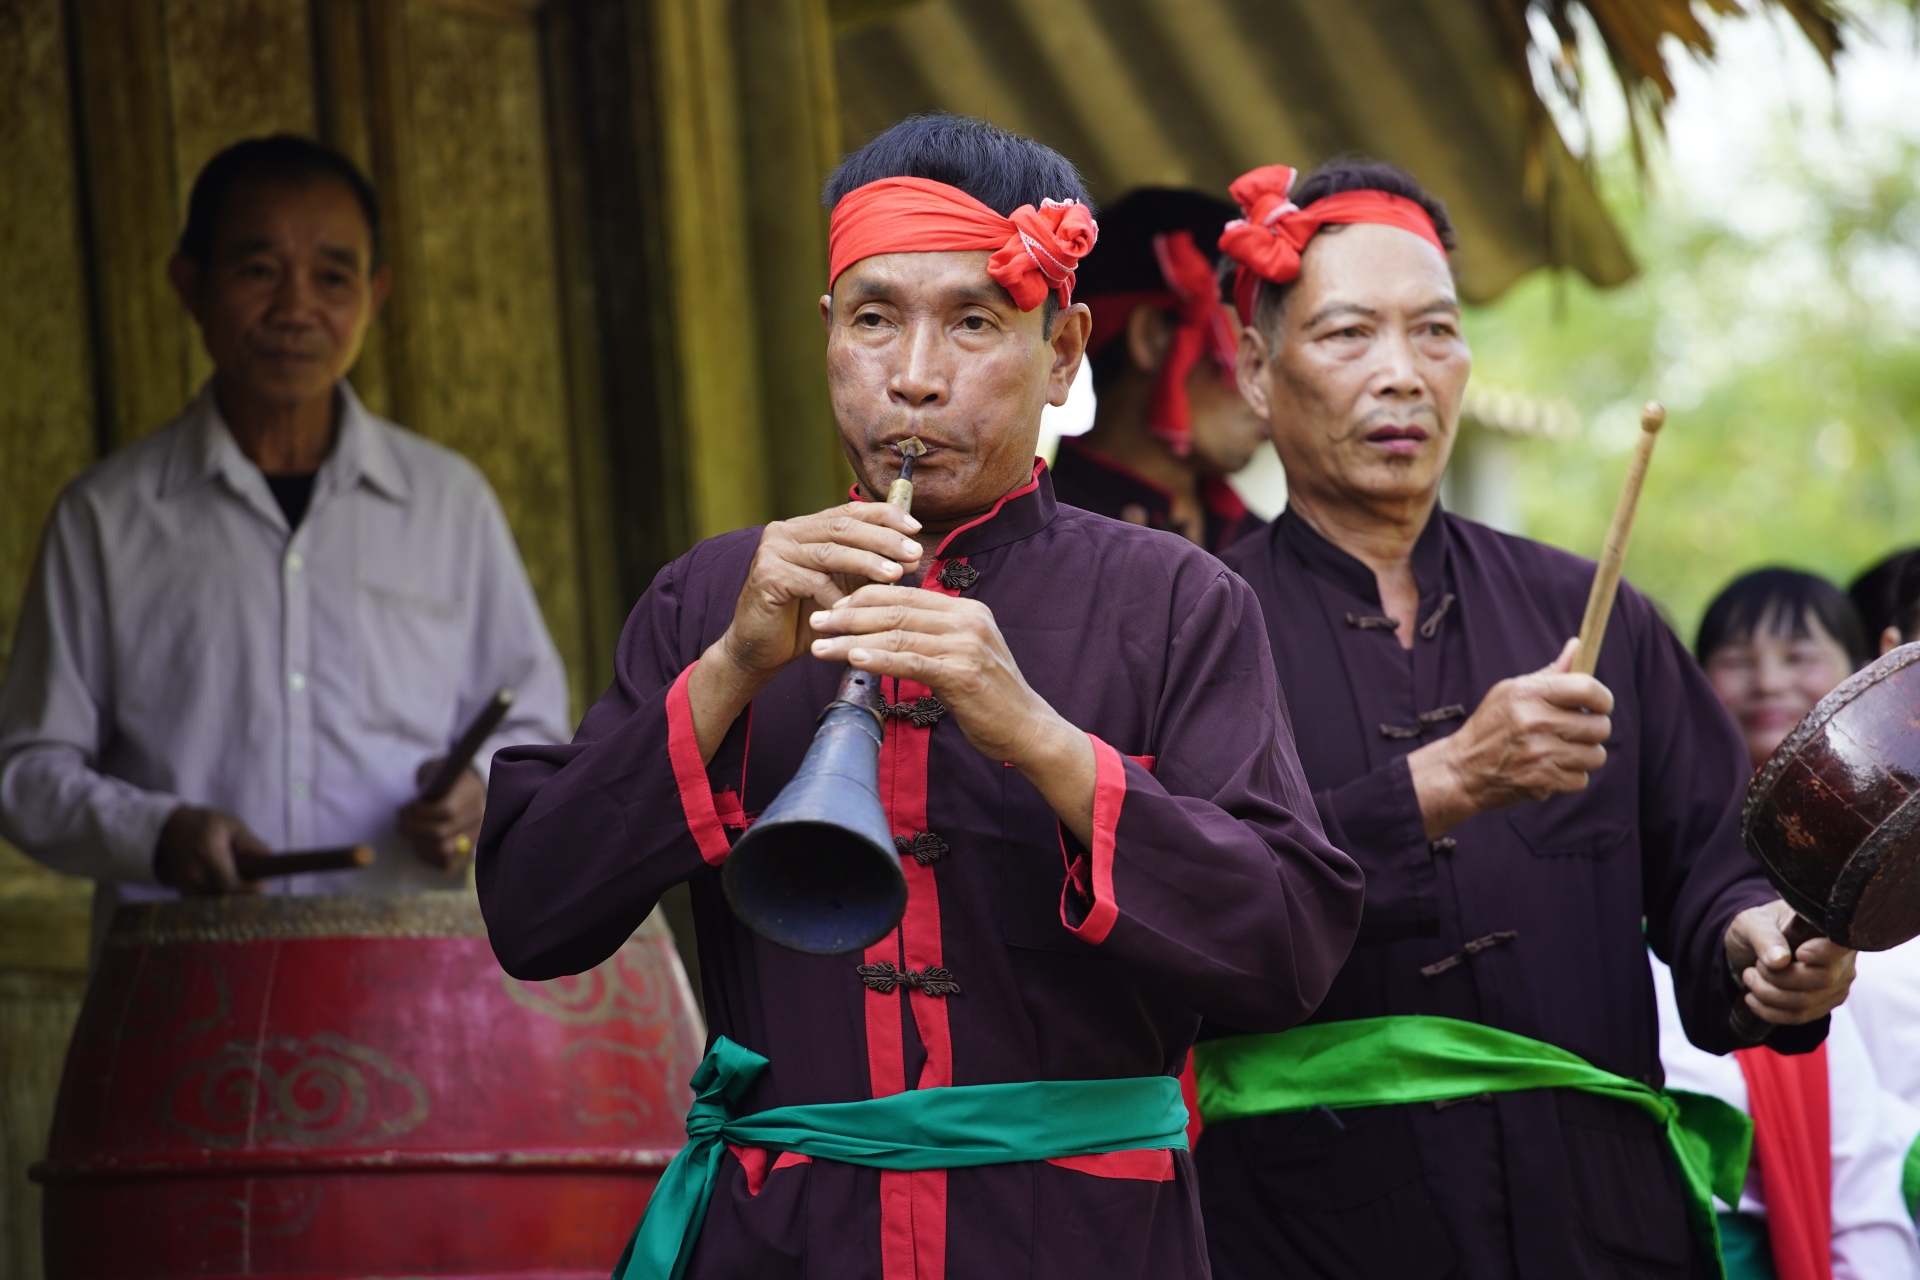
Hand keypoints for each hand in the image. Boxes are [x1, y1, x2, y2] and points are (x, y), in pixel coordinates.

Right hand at [154, 805, 266, 895]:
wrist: (170, 830)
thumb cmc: (206, 825)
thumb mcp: (232, 825)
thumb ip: (251, 843)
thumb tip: (269, 859)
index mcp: (208, 854)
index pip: (235, 886)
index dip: (255, 888)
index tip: (265, 879)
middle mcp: (195, 875)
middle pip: (231, 898)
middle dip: (248, 891)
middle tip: (256, 878)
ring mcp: (188, 887)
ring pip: (223, 902)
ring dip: (236, 894)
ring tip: (237, 874)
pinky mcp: (185, 894)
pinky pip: (212, 902)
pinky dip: (223, 895)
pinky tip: (224, 880)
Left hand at [400, 761, 485, 868]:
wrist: (457, 788)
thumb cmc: (441, 779)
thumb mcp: (436, 772)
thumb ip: (429, 786)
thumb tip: (417, 804)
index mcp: (472, 793)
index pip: (447, 811)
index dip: (422, 812)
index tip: (409, 805)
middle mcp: (478, 817)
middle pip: (441, 834)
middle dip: (413, 827)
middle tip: (402, 818)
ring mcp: (474, 836)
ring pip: (442, 850)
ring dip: (417, 842)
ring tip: (406, 829)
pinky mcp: (466, 853)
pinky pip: (445, 863)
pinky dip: (426, 855)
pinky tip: (417, 842)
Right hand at [689, 501, 924, 758]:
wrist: (761, 649)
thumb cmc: (805, 618)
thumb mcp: (842, 587)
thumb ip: (867, 568)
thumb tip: (911, 554)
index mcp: (806, 528)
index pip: (849, 511)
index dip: (884, 515)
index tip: (915, 527)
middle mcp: (786, 532)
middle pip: (842, 527)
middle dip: (882, 539)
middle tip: (912, 551)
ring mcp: (773, 552)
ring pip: (831, 552)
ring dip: (867, 563)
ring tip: (895, 574)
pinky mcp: (767, 576)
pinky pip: (812, 582)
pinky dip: (838, 596)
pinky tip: (858, 609)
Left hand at [807, 584, 1095, 843]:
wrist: (1027, 728)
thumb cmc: (989, 697)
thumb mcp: (961, 655)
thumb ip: (931, 637)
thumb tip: (886, 629)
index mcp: (965, 609)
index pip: (904, 594)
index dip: (863, 599)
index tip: (832, 609)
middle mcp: (967, 619)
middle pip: (896, 609)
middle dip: (849, 615)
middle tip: (816, 621)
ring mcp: (967, 644)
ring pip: (898, 633)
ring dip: (852, 640)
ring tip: (820, 646)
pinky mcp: (963, 673)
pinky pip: (912, 660)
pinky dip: (880, 658)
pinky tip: (853, 659)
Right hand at [1407, 637, 1613, 838]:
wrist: (1462, 769)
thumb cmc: (1489, 726)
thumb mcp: (1510, 692)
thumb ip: (1550, 674)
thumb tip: (1578, 646)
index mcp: (1528, 694)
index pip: (1588, 688)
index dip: (1603, 698)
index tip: (1599, 704)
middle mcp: (1536, 722)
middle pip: (1600, 725)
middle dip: (1593, 729)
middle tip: (1575, 731)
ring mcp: (1540, 754)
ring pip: (1596, 755)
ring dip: (1583, 755)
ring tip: (1562, 751)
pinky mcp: (1543, 781)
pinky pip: (1582, 779)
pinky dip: (1570, 777)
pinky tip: (1551, 769)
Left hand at [1724, 899, 1854, 1025]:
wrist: (1750, 949)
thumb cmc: (1756, 929)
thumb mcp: (1751, 923)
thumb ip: (1765, 937)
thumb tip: (1780, 960)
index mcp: (1829, 932)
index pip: (1839, 946)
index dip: (1821, 953)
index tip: (1797, 953)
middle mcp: (1841, 961)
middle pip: (1822, 979)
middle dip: (1779, 977)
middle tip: (1755, 967)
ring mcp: (1836, 986)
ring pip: (1807, 1002)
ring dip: (1769, 995)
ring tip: (1750, 977)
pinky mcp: (1823, 1005)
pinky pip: (1799, 1016)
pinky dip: (1770, 1011)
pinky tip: (1753, 998)